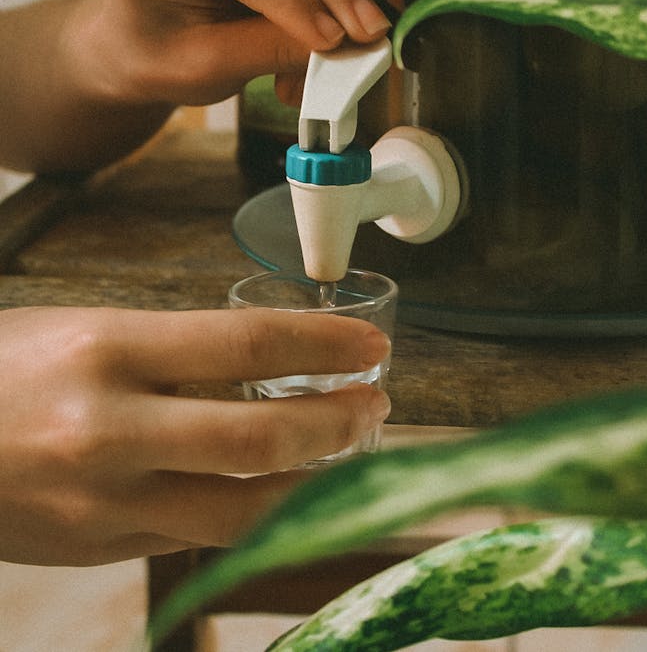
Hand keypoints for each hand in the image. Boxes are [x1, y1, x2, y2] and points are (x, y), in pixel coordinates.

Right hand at [0, 305, 390, 565]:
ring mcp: (105, 504)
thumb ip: (171, 353)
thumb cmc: (4, 368)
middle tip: (376, 402)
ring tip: (351, 453)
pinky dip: (255, 515)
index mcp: (107, 351)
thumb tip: (266, 362)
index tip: (371, 344)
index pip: (246, 343)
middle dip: (339, 423)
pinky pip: (199, 536)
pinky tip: (284, 493)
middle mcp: (110, 431)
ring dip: (315, 484)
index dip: (325, 343)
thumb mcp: (85, 330)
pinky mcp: (101, 549)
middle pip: (260, 437)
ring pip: (244, 510)